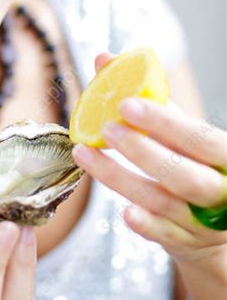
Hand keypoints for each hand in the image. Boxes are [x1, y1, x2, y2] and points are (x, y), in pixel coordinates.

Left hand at [72, 52, 226, 299]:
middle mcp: (219, 190)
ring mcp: (201, 220)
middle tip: (105, 129)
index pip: (198, 136)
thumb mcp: (180, 129)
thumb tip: (104, 58)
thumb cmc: (192, 160)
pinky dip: (145, 224)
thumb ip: (148, 96)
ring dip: (121, 178)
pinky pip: (163, 234)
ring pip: (163, 201)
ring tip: (85, 154)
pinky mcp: (183, 241)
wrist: (214, 221)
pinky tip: (123, 212)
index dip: (164, 121)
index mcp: (224, 155)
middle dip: (142, 151)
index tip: (126, 103)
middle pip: (184, 174)